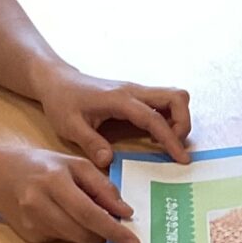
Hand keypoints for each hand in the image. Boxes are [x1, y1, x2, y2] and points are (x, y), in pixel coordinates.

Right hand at [0, 145, 140, 242]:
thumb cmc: (42, 165)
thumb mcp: (74, 164)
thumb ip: (102, 186)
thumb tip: (125, 211)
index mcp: (53, 182)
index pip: (89, 213)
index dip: (114, 230)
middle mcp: (39, 205)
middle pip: (83, 232)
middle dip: (107, 235)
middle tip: (123, 233)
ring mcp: (33, 224)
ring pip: (75, 239)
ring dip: (91, 233)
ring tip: (91, 215)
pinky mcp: (30, 236)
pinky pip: (63, 239)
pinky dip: (73, 231)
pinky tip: (63, 215)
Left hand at [36, 66, 192, 167]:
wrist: (58, 81)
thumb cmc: (62, 102)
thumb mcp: (69, 126)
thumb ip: (90, 143)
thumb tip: (109, 162)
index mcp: (119, 99)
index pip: (154, 118)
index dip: (170, 138)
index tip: (180, 158)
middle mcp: (134, 91)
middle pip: (177, 97)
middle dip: (184, 123)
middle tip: (175, 147)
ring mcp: (137, 91)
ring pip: (174, 97)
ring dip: (179, 119)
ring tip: (167, 142)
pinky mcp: (137, 95)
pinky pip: (164, 102)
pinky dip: (170, 118)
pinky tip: (156, 135)